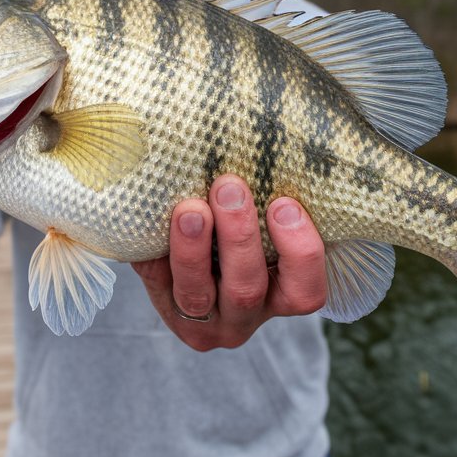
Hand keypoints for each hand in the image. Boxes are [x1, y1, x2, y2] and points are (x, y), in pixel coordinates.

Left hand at [133, 174, 326, 348]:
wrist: (189, 264)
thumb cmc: (244, 235)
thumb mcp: (269, 228)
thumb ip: (274, 202)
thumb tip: (274, 137)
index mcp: (280, 298)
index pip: (305, 293)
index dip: (300, 251)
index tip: (284, 203)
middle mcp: (242, 317)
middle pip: (246, 290)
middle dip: (238, 236)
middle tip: (229, 186)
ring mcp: (199, 319)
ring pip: (196, 293)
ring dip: (193, 248)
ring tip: (189, 208)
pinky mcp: (160, 304)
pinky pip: (154, 278)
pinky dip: (153, 246)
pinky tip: (151, 216)